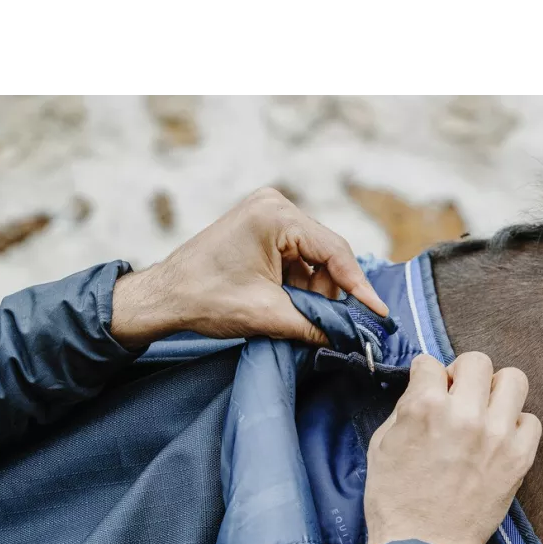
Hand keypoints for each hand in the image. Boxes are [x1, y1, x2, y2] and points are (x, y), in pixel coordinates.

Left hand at [110, 187, 387, 347]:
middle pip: (326, 254)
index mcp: (276, 216)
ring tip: (301, 318)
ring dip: (314, 291)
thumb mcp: (268, 315)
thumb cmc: (205, 299)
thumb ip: (315, 325)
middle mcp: (275, 205)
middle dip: (330, 292)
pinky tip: (290, 305)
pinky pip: (296, 258)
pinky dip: (299, 285)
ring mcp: (267, 214)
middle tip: (334, 326)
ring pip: (313, 259)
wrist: (164, 297)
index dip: (359, 287)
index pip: (334, 251)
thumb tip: (350, 338)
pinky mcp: (261, 229)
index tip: (379, 313)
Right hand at [364, 352, 541, 543]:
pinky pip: (531, 420)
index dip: (425, 376)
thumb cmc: (394, 500)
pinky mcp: (518, 458)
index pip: (430, 363)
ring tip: (484, 411)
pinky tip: (498, 439)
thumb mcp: (382, 444)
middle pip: (477, 361)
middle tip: (457, 395)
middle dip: (462, 374)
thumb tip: (425, 389)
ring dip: (496, 391)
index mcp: (424, 407)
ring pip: (514, 380)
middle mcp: (465, 414)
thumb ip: (406, 409)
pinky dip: (516, 425)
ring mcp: (497, 435)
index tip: (427, 387)